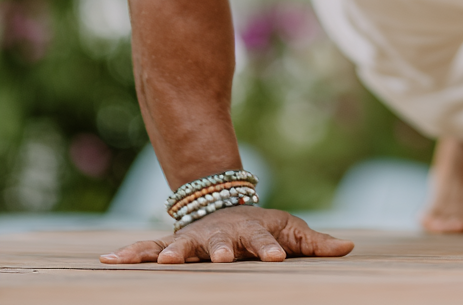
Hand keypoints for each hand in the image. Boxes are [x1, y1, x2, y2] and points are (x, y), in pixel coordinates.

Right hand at [100, 206, 354, 263]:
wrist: (224, 204)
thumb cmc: (263, 227)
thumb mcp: (292, 230)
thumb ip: (316, 244)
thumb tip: (349, 249)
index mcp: (251, 234)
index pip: (263, 242)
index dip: (270, 249)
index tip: (277, 258)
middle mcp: (220, 236)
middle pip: (222, 243)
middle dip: (221, 251)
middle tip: (222, 258)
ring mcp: (194, 239)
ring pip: (183, 246)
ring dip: (175, 254)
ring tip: (167, 262)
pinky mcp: (171, 245)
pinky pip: (147, 250)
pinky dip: (130, 255)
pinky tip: (109, 262)